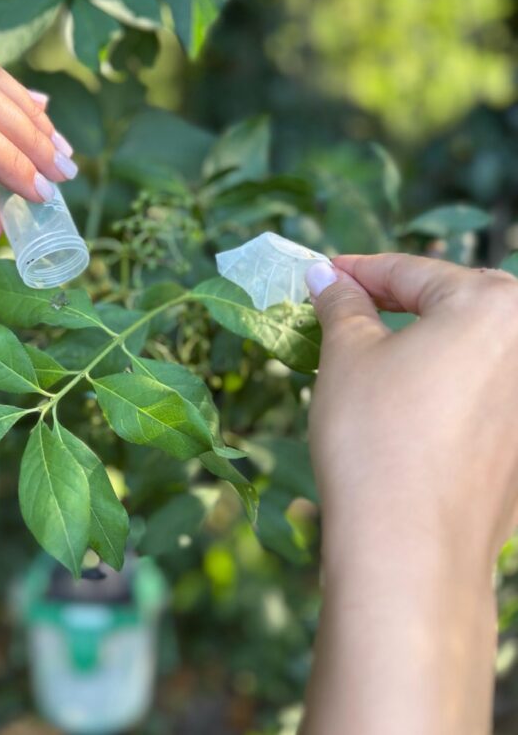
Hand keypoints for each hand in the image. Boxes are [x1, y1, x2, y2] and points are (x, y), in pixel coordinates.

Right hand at [307, 253, 517, 565]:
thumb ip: (341, 303)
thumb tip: (326, 274)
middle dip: (395, 304)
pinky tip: (402, 404)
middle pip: (452, 305)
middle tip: (343, 310)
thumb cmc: (374, 435)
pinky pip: (482, 392)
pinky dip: (442, 384)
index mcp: (495, 305)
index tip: (323, 272)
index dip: (358, 270)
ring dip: (419, 344)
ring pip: (468, 350)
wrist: (410, 550)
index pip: (413, 271)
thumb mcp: (347, 355)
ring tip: (366, 354)